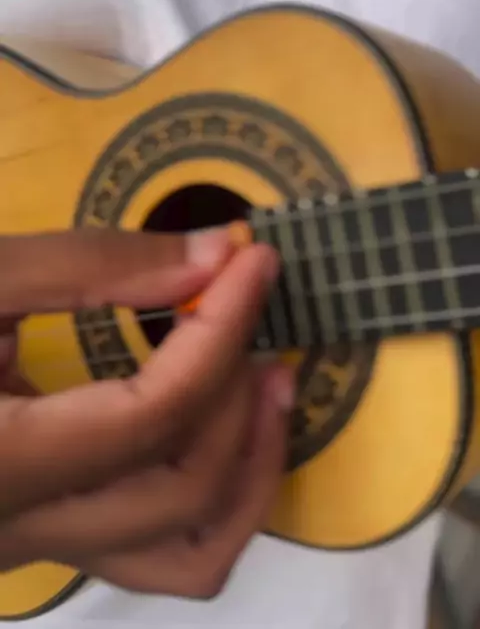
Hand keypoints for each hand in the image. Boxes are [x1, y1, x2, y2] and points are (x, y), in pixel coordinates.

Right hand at [0, 228, 292, 597]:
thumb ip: (86, 265)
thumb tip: (212, 256)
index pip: (150, 414)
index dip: (218, 329)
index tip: (252, 260)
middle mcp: (17, 532)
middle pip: (181, 489)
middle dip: (241, 389)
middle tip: (254, 306)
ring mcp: (35, 551)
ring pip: (187, 556)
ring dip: (249, 463)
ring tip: (271, 380)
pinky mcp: (46, 542)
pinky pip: (159, 553)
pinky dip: (215, 495)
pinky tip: (224, 427)